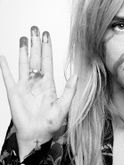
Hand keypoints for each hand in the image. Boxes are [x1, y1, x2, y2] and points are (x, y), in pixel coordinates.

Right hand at [0, 26, 76, 159]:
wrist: (37, 135)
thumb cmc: (51, 123)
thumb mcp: (64, 106)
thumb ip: (70, 90)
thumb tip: (76, 75)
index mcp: (48, 84)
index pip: (47, 61)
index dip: (46, 48)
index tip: (46, 35)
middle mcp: (36, 82)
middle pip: (35, 58)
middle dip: (35, 44)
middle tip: (34, 29)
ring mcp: (24, 86)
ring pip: (23, 64)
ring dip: (23, 51)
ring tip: (24, 37)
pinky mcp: (14, 92)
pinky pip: (8, 77)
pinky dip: (5, 67)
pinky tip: (4, 57)